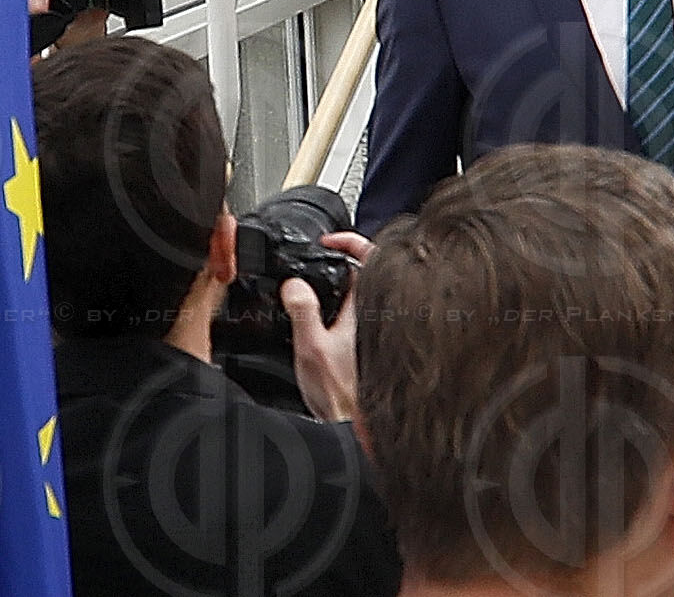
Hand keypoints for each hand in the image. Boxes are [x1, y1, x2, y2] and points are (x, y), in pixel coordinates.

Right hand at [280, 230, 368, 424]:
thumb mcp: (311, 348)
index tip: (329, 241)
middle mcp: (378, 318)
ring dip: (341, 286)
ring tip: (317, 285)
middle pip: (367, 273)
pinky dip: (343, 307)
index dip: (351, 240)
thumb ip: (302, 310)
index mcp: (369, 310)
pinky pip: (358, 315)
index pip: (372, 257)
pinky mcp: (369, 347)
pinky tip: (324, 317)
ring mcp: (376, 333)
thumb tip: (295, 284)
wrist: (352, 433)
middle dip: (342, 262)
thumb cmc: (340, 398)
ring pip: (363, 295)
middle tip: (319, 258)